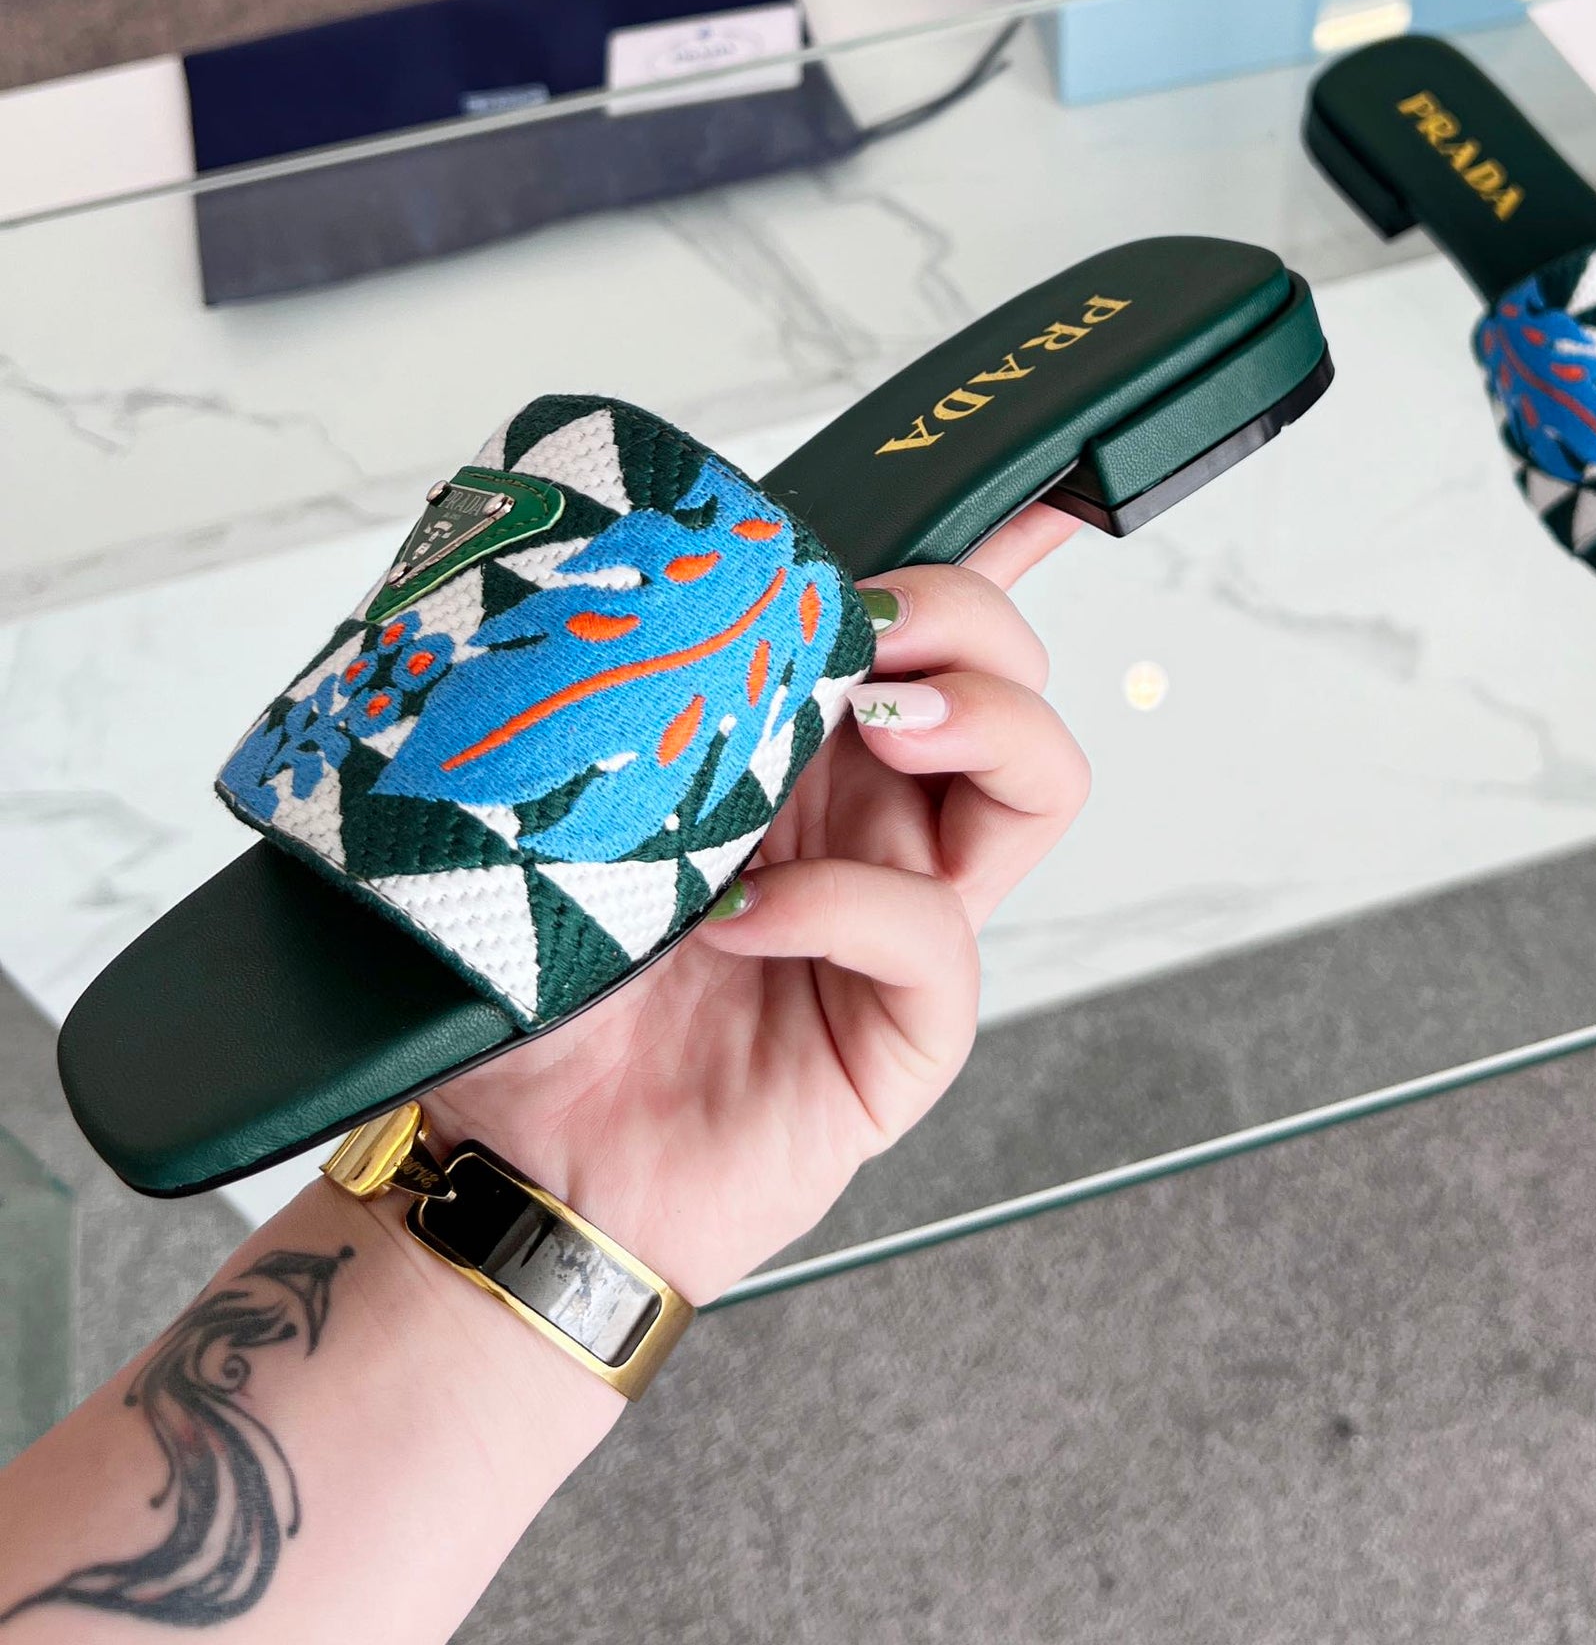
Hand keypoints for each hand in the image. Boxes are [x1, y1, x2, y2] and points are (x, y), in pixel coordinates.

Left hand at [421, 505, 1086, 1304]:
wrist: (506, 1156)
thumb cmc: (538, 983)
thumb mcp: (569, 801)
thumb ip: (627, 700)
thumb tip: (633, 558)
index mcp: (803, 746)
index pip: (928, 629)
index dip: (1001, 551)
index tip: (1039, 488)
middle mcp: (872, 818)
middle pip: (1013, 675)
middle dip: (971, 617)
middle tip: (872, 626)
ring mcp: (898, 920)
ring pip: (1038, 783)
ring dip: (980, 722)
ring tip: (878, 721)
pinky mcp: (901, 1030)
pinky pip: (935, 938)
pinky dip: (844, 906)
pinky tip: (743, 921)